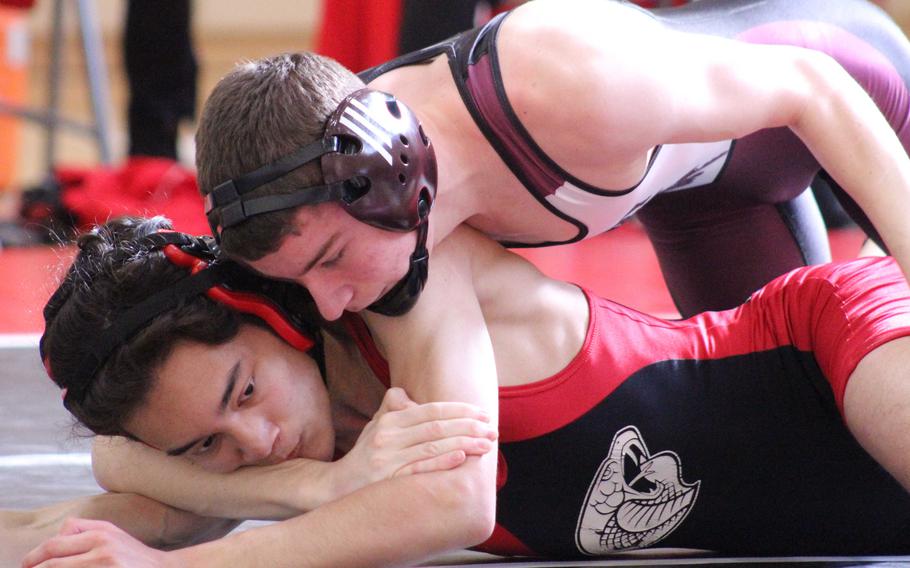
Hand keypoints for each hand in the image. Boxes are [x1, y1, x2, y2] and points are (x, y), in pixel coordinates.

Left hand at [22, 518, 173, 567]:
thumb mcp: (113, 536)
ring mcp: (105, 564)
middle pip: (54, 558)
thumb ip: (86, 532)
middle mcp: (102, 546)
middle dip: (36, 567)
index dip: (36, 555)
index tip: (29, 565)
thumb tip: (55, 541)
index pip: (57, 541)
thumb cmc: (136, 557)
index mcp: (102, 532)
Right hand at [331, 387, 497, 498]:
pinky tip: (461, 458)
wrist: (336, 488)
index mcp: (390, 420)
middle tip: (492, 429)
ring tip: (487, 444)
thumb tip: (412, 396)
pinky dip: (441, 463)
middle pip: (436, 427)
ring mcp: (387, 460)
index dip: (459, 410)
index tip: (482, 414)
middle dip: (469, 427)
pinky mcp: (387, 482)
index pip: (431, 410)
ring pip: (432, 447)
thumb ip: (394, 407)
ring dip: (464, 444)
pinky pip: (419, 469)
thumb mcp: (376, 425)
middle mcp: (388, 437)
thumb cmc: (365, 455)